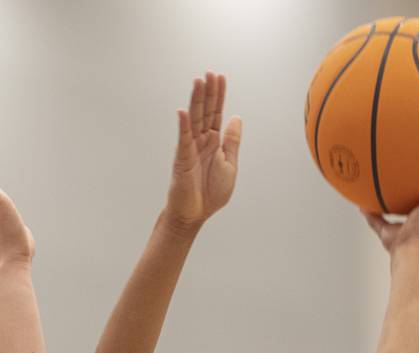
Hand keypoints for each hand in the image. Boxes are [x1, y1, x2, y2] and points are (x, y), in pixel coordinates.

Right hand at [165, 71, 241, 230]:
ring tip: (198, 82)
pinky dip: (183, 126)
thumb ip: (232, 142)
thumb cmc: (211, 194)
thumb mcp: (229, 164)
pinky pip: (183, 139)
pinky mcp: (182, 159)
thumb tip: (236, 118)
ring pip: (194, 120)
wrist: (196, 214)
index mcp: (214, 143)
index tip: (220, 78)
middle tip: (210, 73)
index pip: (216, 114)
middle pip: (205, 112)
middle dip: (208, 92)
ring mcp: (191, 148)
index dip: (219, 96)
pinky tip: (183, 112)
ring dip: (196, 101)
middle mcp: (201, 142)